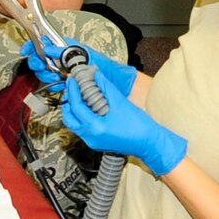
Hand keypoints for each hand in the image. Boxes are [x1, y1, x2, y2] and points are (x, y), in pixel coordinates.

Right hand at [22, 39, 135, 96]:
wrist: (123, 89)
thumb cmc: (112, 72)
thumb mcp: (88, 56)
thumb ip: (67, 51)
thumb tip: (49, 47)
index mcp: (71, 48)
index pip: (47, 41)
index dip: (35, 44)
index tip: (28, 50)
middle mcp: (67, 59)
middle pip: (42, 57)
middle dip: (41, 63)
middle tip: (47, 67)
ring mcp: (67, 72)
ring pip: (45, 71)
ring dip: (48, 75)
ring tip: (58, 77)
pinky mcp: (68, 86)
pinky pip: (53, 85)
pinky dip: (53, 86)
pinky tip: (60, 86)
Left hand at [61, 74, 186, 175]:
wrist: (150, 143)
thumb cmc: (139, 126)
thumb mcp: (120, 103)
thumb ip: (106, 87)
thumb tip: (96, 75)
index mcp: (95, 128)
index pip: (76, 107)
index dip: (73, 91)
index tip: (72, 80)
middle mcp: (90, 137)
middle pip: (69, 119)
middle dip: (68, 102)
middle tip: (71, 88)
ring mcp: (93, 141)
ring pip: (74, 125)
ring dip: (73, 110)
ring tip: (77, 96)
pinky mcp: (97, 142)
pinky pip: (83, 129)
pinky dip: (81, 117)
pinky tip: (87, 107)